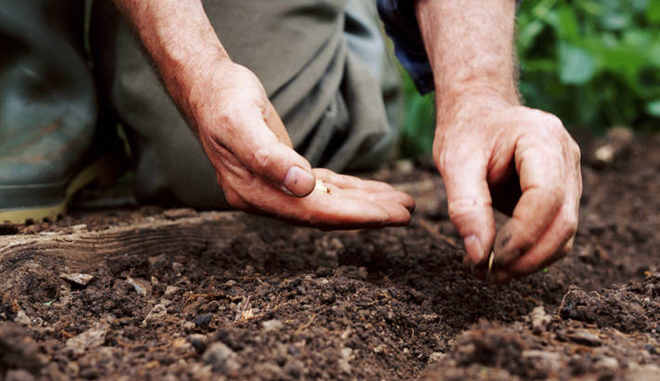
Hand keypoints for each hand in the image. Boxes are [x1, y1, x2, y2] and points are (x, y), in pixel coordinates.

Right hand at [190, 61, 413, 228]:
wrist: (208, 88)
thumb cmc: (224, 102)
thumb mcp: (242, 124)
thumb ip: (270, 158)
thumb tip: (303, 186)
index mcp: (255, 193)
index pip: (313, 213)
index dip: (353, 216)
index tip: (389, 217)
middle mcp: (267, 198)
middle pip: (326, 213)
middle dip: (368, 214)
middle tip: (407, 212)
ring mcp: (276, 188)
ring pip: (329, 201)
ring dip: (365, 202)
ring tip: (400, 203)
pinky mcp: (286, 173)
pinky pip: (324, 187)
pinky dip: (350, 189)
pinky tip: (372, 191)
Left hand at [434, 95, 581, 281]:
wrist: (480, 112)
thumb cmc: (466, 131)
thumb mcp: (454, 161)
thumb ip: (465, 206)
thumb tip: (478, 255)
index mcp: (543, 139)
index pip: (546, 197)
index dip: (520, 235)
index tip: (487, 260)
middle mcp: (567, 157)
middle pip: (563, 221)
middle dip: (527, 257)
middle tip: (487, 276)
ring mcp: (570, 176)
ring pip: (564, 233)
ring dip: (530, 261)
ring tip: (489, 273)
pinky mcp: (563, 194)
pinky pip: (556, 232)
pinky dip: (532, 252)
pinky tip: (500, 259)